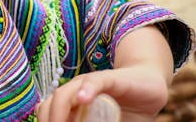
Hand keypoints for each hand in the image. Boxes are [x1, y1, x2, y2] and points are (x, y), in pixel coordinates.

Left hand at [37, 26, 172, 121]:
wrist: (149, 87)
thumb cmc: (126, 111)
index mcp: (72, 103)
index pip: (47, 110)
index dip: (47, 121)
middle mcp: (77, 91)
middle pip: (53, 102)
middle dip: (52, 119)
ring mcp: (91, 84)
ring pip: (66, 94)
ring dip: (61, 111)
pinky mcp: (110, 78)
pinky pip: (95, 81)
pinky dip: (87, 89)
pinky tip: (83, 99)